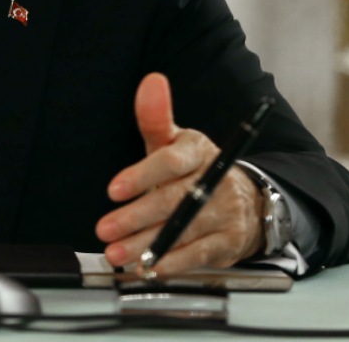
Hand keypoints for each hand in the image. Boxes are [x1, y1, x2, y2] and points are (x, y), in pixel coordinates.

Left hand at [95, 73, 263, 275]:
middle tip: (104, 228)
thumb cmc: (192, 167)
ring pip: (183, 230)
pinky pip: (200, 254)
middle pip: (174, 199)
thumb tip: (151, 81)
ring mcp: (225, 212)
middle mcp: (215, 179)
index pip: (171, 161)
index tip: (113, 189)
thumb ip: (155, 117)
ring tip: (116, 252)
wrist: (244, 197)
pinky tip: (149, 267)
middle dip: (136, 216)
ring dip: (147, 245)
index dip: (142, 175)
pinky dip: (173, 263)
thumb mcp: (172, 141)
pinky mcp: (229, 241)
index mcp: (198, 150)